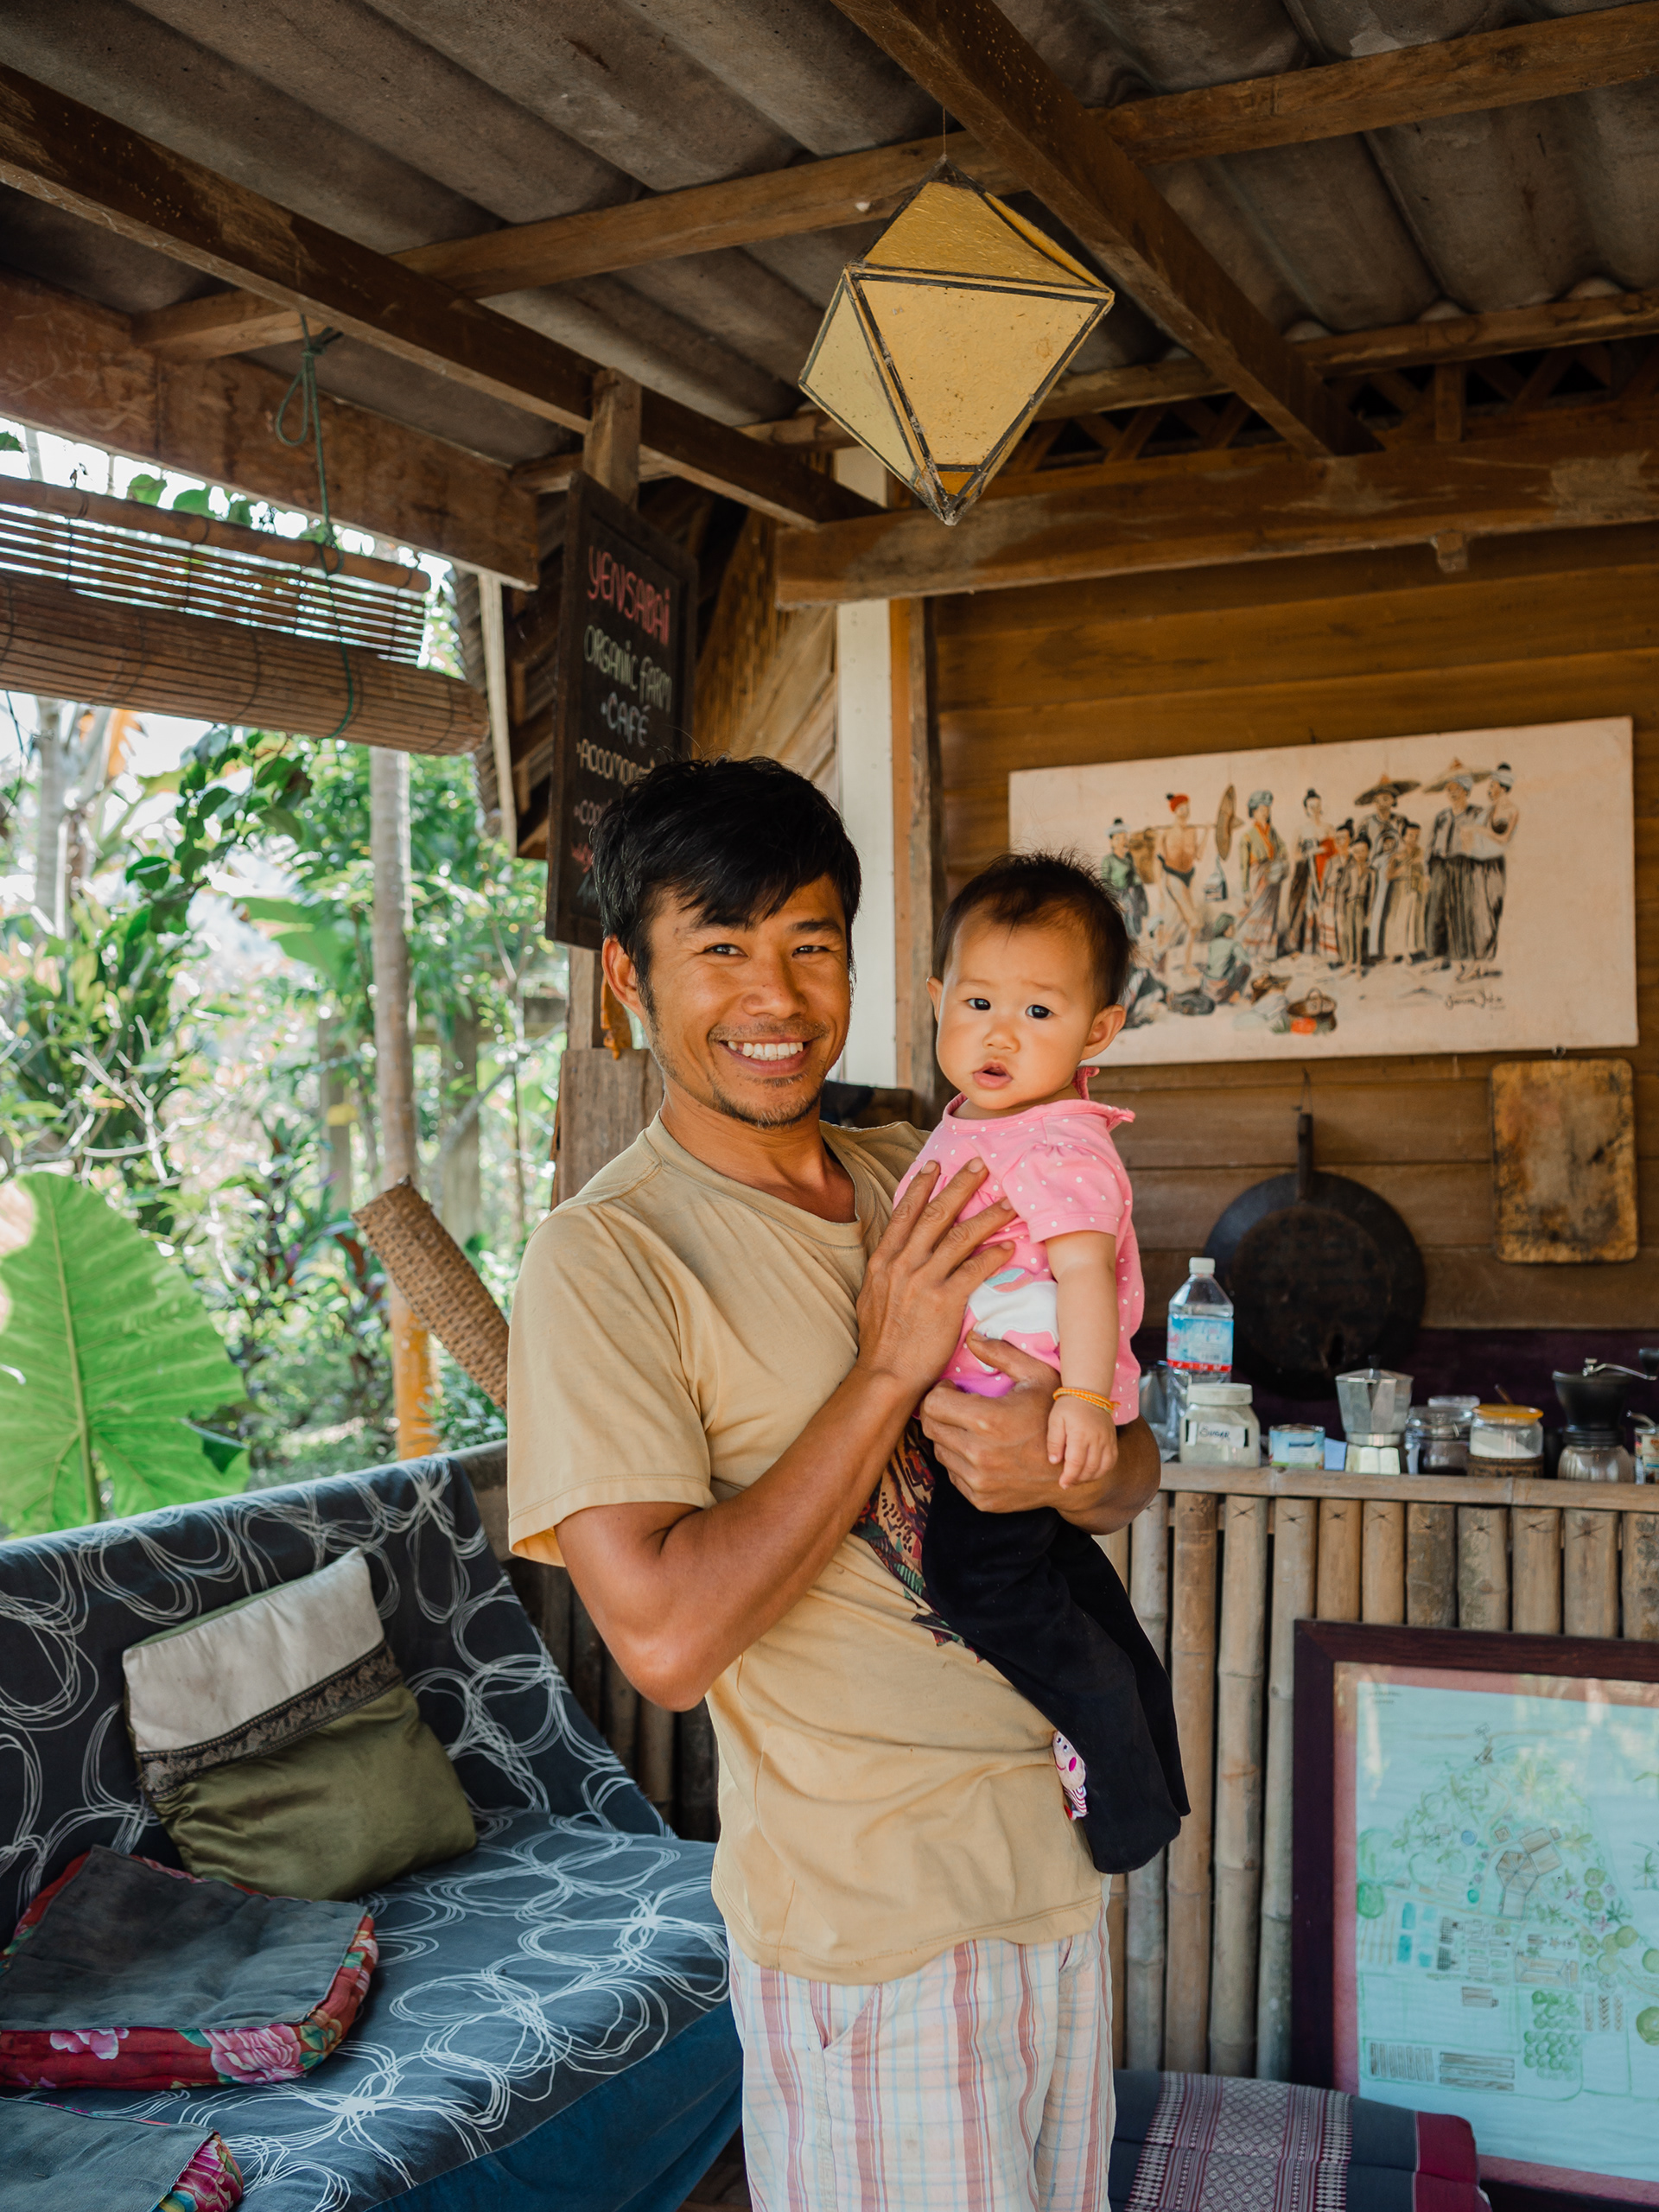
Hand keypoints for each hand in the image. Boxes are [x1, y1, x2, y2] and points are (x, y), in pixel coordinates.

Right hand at [855, 1162, 1014, 1398]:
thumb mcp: (871, 1297)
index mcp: (883, 1260)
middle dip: (960, 1185)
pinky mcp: (944, 1302)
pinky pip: (974, 1270)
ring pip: (960, 1237)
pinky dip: (992, 1256)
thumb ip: (887, 1271)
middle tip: (981, 1163)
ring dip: (987, 1216)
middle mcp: (903, 1264)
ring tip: (1009, 1202)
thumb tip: (898, 1254)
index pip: (905, 1213)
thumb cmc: (881, 1341)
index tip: (936, 1165)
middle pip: (936, 1214)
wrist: (884, 1375)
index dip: (921, 1186)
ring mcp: (923, 1281)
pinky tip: (1008, 1248)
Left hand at [922, 1338, 1157, 1531]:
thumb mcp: (1038, 1377)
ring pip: (940, 1452)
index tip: (953, 1390)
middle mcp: (979, 1454)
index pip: (932, 1405)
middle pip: (931, 1428)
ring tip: (972, 1429)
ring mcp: (979, 1481)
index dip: (939, 1393)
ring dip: (949, 1437)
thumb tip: (972, 1337)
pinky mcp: (981, 1500)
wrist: (1075, 1471)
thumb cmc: (1056, 1418)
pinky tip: (982, 1451)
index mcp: (989, 1421)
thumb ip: (1003, 1354)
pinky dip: (961, 1461)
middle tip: (957, 1406)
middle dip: (939, 1413)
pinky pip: (953, 1475)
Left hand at [1047, 1393, 1117, 1487]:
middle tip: (1068, 1483)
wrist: (1089, 1391)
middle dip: (1078, 1479)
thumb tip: (1054, 1461)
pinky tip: (1092, 1472)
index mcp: (1080, 1434)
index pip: (1076, 1463)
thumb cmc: (1069, 1406)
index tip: (1062, 1484)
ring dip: (1090, 1477)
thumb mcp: (1055, 1420)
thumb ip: (1053, 1441)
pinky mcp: (1113, 1440)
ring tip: (1079, 1479)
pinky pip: (1112, 1461)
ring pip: (1103, 1467)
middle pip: (1090, 1468)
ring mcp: (1107, 1440)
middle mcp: (1097, 1438)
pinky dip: (1103, 1471)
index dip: (1069, 1476)